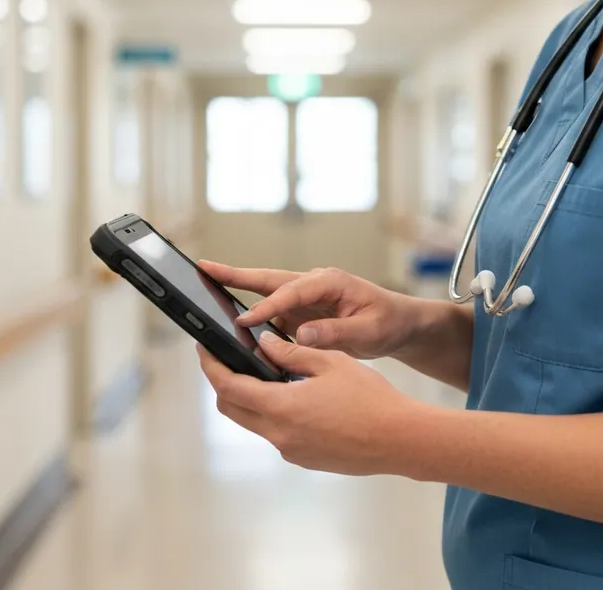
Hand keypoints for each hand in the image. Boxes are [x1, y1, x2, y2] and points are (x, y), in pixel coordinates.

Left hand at [197, 333, 423, 476]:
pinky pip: (276, 434)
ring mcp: (290, 451)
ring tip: (266, 373)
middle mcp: (278, 434)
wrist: (399, 439)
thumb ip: (292, 352)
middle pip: (231, 408)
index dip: (211, 366)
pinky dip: (273, 413)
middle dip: (222, 382)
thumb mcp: (331, 363)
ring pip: (253, 422)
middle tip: (226, 359)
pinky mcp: (304, 459)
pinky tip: (294, 396)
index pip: (228, 386)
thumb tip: (263, 344)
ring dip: (249, 398)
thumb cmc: (370, 398)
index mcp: (281, 407)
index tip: (203, 348)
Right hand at [198, 261, 427, 359]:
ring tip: (205, 291)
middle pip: (268, 280)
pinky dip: (253, 319)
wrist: (400, 326)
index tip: (243, 321)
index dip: (266, 307)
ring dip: (237, 294)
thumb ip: (336, 333)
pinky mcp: (302, 314)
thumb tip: (302, 333)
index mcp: (330, 281)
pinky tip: (233, 327)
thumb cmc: (389, 323)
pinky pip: (273, 316)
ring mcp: (306, 298)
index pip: (290, 292)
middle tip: (203, 268)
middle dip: (235, 275)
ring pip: (266, 295)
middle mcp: (313, 284)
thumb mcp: (369, 331)